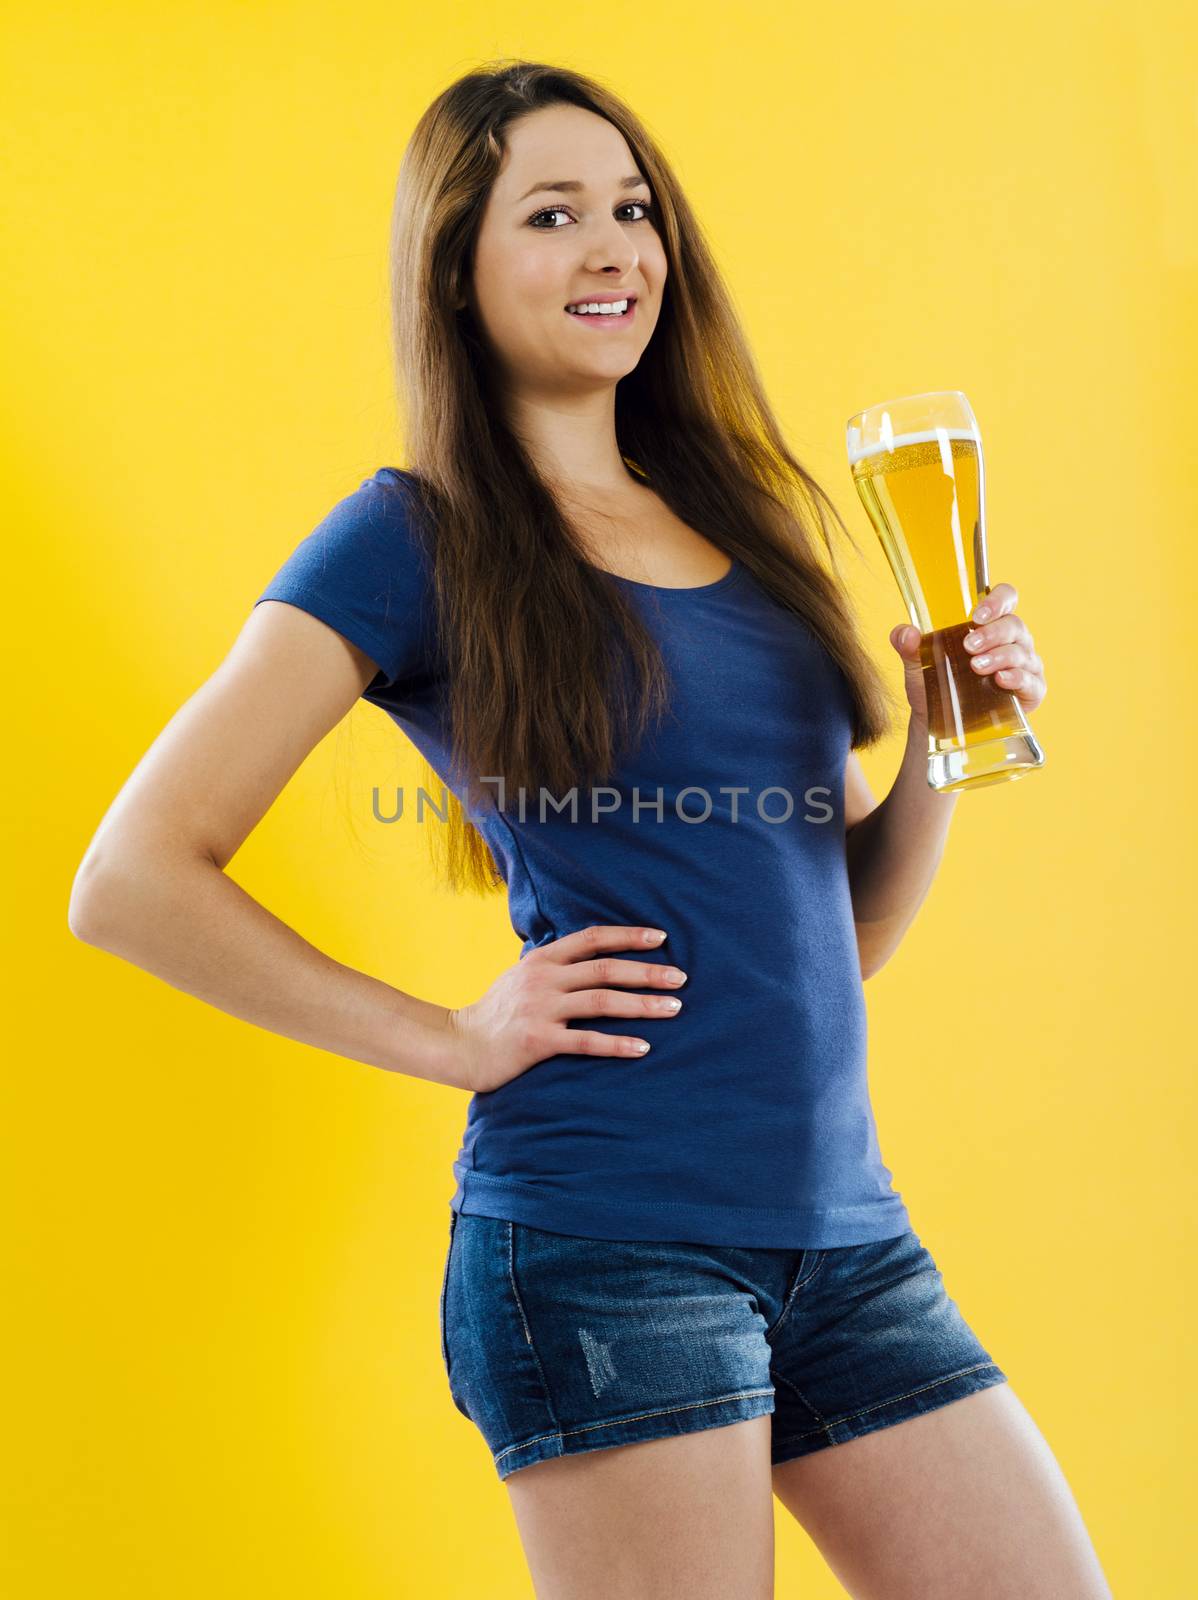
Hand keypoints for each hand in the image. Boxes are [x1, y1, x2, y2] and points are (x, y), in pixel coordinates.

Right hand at [445, 925, 688, 1093]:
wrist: (459, 1045)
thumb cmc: (496, 1013)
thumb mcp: (522, 977)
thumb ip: (555, 966)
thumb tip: (595, 956)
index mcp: (541, 959)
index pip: (592, 938)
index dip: (627, 936)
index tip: (660, 938)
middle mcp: (543, 979)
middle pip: (605, 969)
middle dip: (647, 972)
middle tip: (681, 978)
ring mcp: (540, 1009)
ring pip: (601, 1002)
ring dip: (642, 1005)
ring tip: (673, 1009)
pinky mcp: (537, 1041)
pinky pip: (586, 1041)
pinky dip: (617, 1044)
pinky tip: (642, 1047)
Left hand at [889, 581, 1047, 728]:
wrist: (939, 723)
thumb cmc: (935, 685)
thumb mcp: (917, 664)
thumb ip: (908, 645)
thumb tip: (905, 633)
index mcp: (991, 624)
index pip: (1006, 598)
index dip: (997, 600)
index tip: (977, 615)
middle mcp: (1013, 640)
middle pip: (1013, 625)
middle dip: (991, 633)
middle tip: (968, 647)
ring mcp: (1025, 665)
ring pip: (1021, 652)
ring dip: (999, 656)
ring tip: (975, 667)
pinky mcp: (1031, 691)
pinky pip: (1031, 681)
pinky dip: (1017, 678)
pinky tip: (1001, 680)